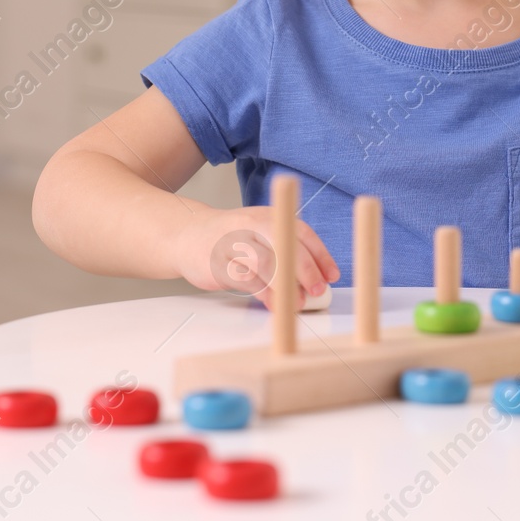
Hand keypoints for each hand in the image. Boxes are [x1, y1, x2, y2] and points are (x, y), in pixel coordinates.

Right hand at [174, 205, 341, 310]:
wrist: (186, 236)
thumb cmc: (231, 240)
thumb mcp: (260, 234)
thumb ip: (285, 250)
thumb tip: (317, 279)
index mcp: (268, 216)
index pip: (301, 231)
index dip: (320, 255)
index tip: (333, 275)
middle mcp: (251, 224)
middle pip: (285, 243)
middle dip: (306, 269)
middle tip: (319, 290)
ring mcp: (233, 242)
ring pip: (266, 262)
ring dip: (286, 285)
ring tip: (298, 303)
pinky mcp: (218, 262)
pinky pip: (245, 279)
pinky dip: (264, 293)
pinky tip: (274, 304)